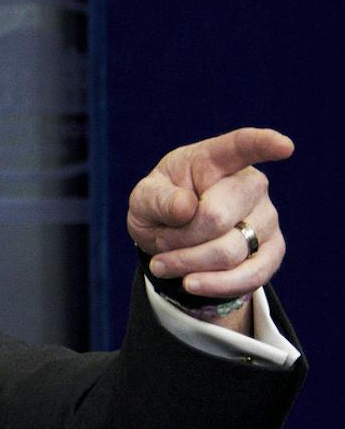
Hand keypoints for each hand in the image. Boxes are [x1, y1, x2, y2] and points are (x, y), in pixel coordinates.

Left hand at [127, 127, 291, 319]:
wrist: (171, 239)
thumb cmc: (160, 206)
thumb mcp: (144, 198)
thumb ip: (157, 199)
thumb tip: (186, 207)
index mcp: (215, 159)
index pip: (242, 146)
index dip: (263, 144)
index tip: (284, 146)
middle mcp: (250, 185)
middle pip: (217, 218)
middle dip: (179, 238)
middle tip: (159, 242)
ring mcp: (267, 218)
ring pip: (230, 251)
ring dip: (188, 263)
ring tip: (164, 262)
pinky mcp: (272, 251)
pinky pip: (252, 276)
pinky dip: (215, 284)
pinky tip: (191, 283)